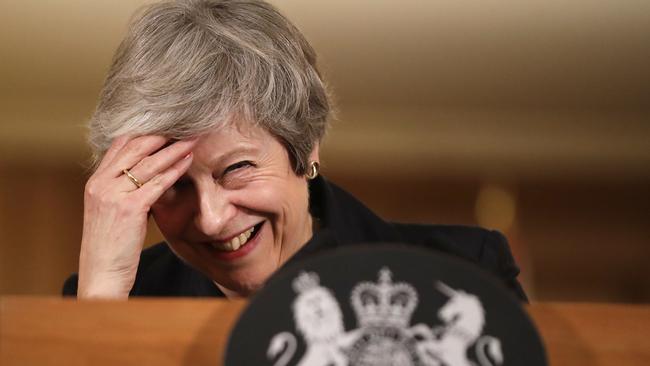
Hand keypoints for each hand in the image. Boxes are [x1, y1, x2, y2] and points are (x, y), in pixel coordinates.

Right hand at [77, 135, 196, 298]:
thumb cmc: (110, 246)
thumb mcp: (110, 212)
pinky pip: (156, 183)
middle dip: (161, 136)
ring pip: (148, 163)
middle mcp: (101, 184)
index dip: (143, 134)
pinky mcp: (129, 208)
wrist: (101, 273)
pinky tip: (188, 163)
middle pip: (135, 148)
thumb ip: (122, 191)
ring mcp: (113, 195)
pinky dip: (175, 170)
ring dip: (173, 149)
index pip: (119, 146)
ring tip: (192, 140)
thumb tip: (145, 177)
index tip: (165, 128)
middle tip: (183, 128)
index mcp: (95, 182)